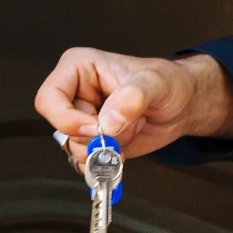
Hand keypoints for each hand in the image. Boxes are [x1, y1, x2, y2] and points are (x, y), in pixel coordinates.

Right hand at [35, 49, 232, 163]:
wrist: (183, 106)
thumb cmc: (169, 83)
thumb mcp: (156, 83)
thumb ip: (133, 97)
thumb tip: (109, 121)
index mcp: (78, 69)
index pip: (49, 98)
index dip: (68, 118)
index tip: (96, 127)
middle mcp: (76, 94)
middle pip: (61, 127)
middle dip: (94, 136)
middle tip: (122, 129)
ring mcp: (84, 120)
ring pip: (73, 148)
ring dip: (105, 149)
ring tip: (130, 131)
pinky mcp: (94, 141)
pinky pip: (85, 162)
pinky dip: (105, 163)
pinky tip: (125, 148)